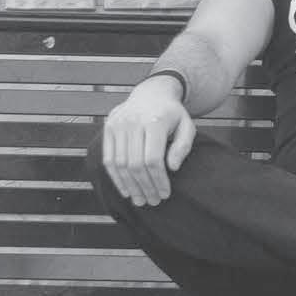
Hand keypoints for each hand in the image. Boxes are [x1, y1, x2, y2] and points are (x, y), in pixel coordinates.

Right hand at [100, 79, 193, 205]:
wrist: (151, 93)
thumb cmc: (172, 114)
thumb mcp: (187, 126)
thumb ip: (183, 146)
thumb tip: (173, 168)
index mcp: (155, 121)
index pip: (153, 159)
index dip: (159, 180)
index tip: (165, 194)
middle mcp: (133, 122)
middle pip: (135, 164)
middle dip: (145, 187)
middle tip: (152, 202)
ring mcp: (118, 124)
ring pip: (120, 164)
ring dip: (130, 186)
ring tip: (140, 200)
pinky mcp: (108, 128)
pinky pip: (109, 158)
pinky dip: (116, 177)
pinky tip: (126, 190)